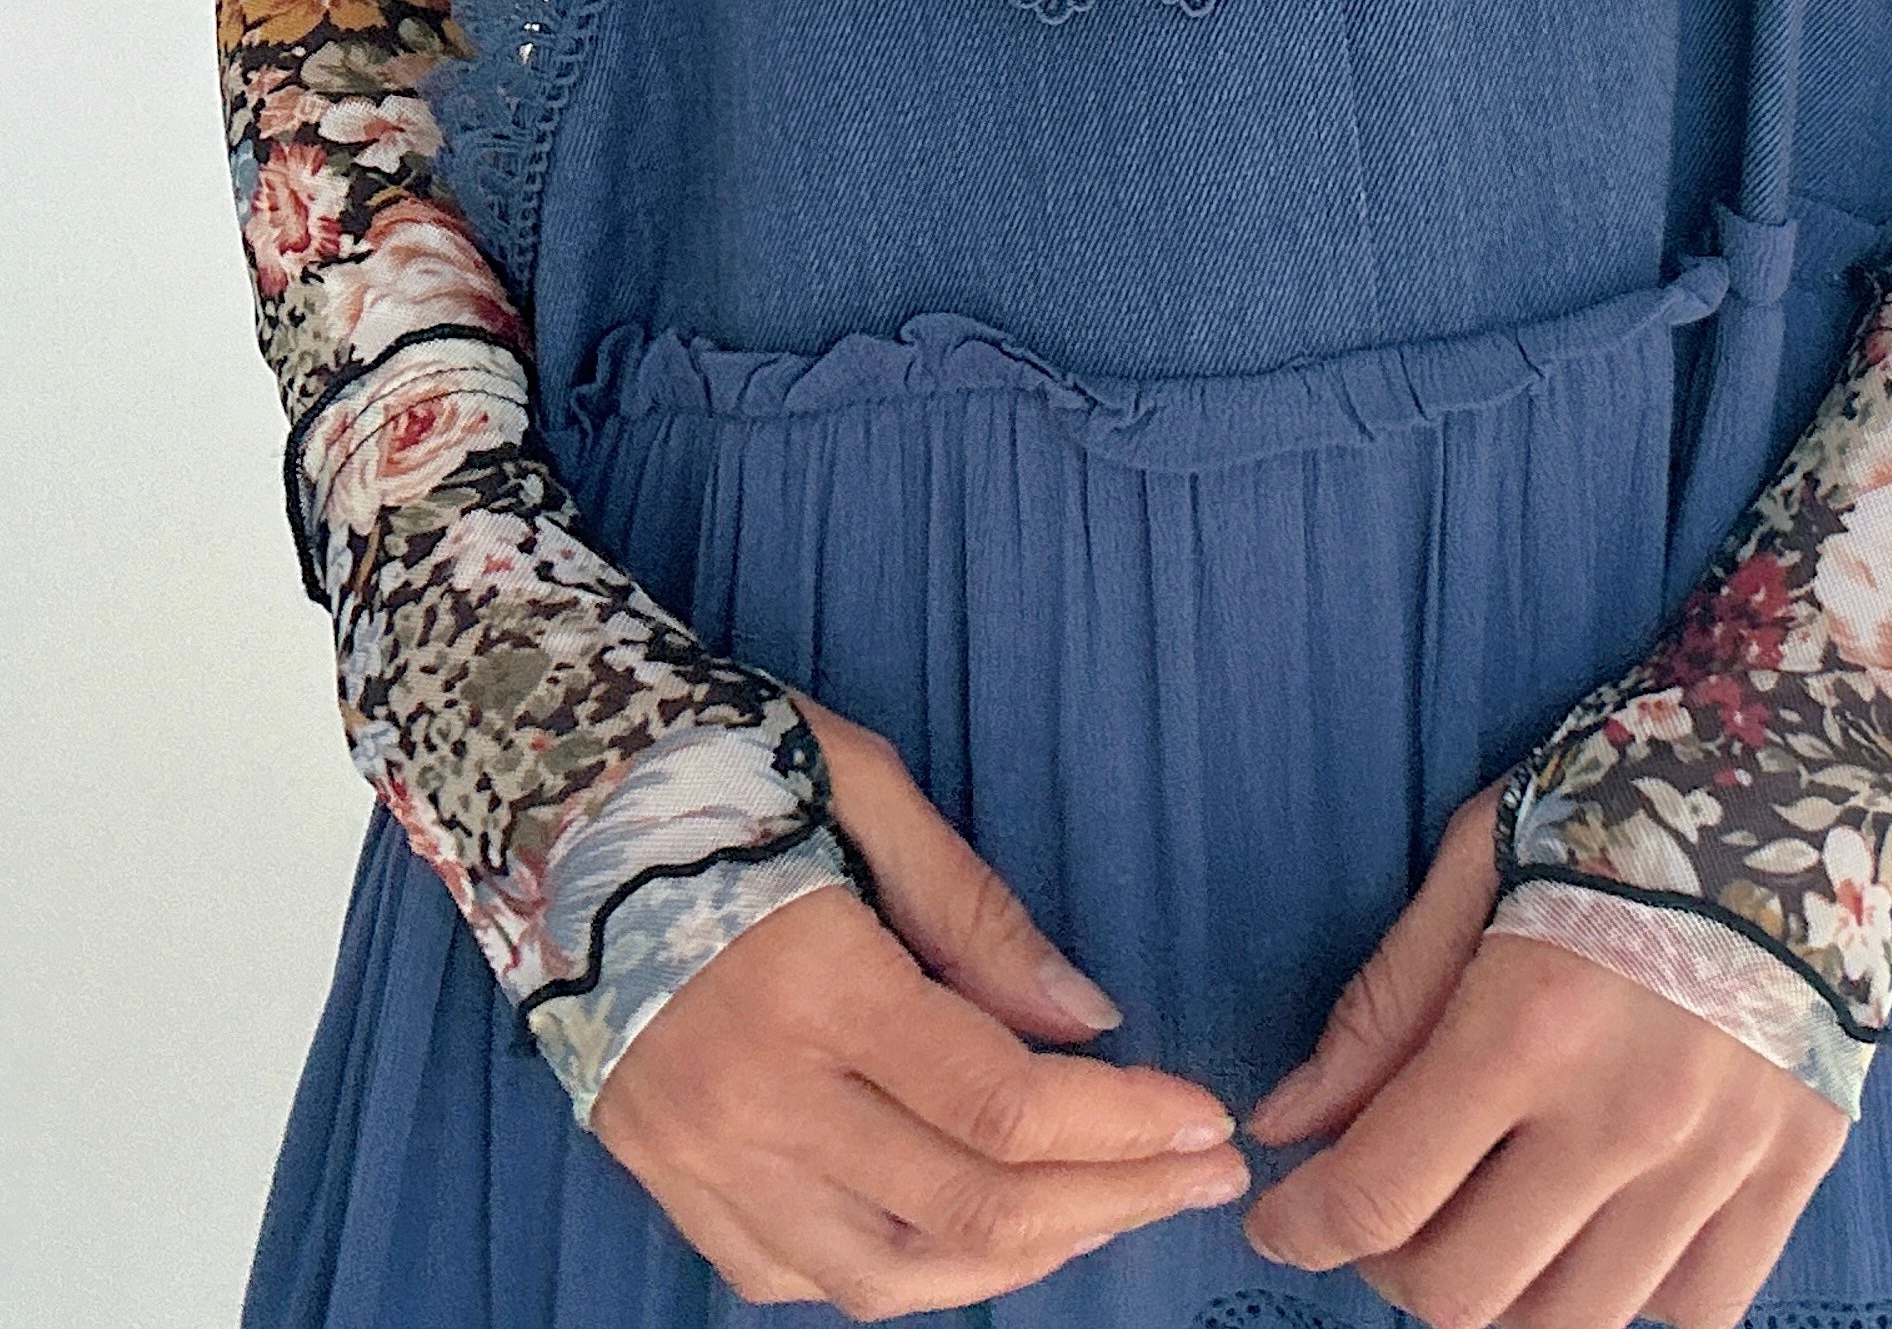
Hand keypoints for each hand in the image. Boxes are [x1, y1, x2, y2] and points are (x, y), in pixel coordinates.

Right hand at [590, 696, 1249, 1313]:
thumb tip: (1086, 1017)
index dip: (1124, 1128)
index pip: (1002, 1102)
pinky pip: (799, 1277)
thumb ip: (974, 910)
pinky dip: (904, 1274)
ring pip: (891, 1274)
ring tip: (1110, 1212)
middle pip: (968, 1204)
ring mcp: (699, 1158)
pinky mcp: (663, 1178)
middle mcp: (754, 1098)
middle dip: (1111, 1201)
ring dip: (1023, 1258)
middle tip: (1201, 1178)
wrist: (539, 782)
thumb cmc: (715, 758)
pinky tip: (974, 1232)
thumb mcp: (862, 783)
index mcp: (811, 985)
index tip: (1208, 1123)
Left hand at [1240, 783, 1848, 1328]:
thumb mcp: (1482, 857)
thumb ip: (1386, 1002)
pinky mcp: (1794, 1172)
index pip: (1379, 1196)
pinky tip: (1605, 1220)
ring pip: (1571, 1323)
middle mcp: (1623, 1117)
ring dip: (1504, 1291)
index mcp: (1530, 1024)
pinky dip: (1631, 1293)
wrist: (1809, 762)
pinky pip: (1694, 1312)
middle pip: (1463, 1293)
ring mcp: (1718, 1158)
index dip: (1303, 1229)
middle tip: (1392, 1201)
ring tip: (1493, 1212)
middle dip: (1392, 1263)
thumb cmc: (1624, 791)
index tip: (1284, 1220)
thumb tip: (1290, 1121)